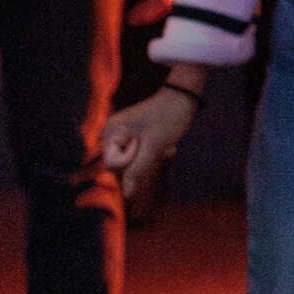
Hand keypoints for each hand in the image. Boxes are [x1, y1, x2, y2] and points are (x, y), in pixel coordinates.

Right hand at [101, 86, 200, 202]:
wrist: (182, 98)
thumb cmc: (168, 118)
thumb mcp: (153, 147)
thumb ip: (137, 171)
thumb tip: (126, 195)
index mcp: (110, 132)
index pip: (111, 166)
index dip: (130, 162)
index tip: (143, 145)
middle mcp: (111, 134)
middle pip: (121, 167)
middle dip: (142, 163)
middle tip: (157, 146)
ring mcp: (122, 137)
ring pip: (132, 166)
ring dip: (150, 161)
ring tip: (162, 145)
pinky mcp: (133, 141)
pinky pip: (139, 160)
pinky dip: (152, 157)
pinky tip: (163, 146)